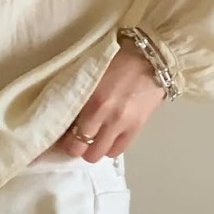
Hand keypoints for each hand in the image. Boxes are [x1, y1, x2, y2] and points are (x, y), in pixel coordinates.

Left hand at [51, 37, 166, 161]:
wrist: (151, 59)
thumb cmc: (117, 60)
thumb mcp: (89, 75)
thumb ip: (77, 96)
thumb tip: (66, 118)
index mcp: (91, 100)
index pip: (68, 134)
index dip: (62, 139)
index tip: (62, 135)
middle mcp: (105, 116)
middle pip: (80, 150)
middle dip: (76, 147)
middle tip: (75, 138)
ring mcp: (122, 124)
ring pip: (98, 154)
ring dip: (93, 149)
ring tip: (93, 138)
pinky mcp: (137, 128)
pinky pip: (118, 150)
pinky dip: (110, 147)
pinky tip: (108, 137)